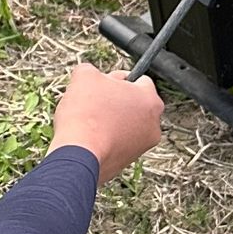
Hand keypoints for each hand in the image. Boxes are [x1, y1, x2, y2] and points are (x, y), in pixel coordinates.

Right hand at [49, 62, 161, 185]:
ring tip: (90, 122)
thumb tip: (93, 75)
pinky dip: (107, 139)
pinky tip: (91, 138)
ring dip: (112, 121)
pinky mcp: (128, 162)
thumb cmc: (85, 114)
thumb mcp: (84, 76)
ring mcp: (143, 146)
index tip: (102, 84)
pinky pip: (119, 143)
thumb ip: (92, 70)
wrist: (78, 156)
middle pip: (134, 104)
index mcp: (150, 100)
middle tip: (95, 103)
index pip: (140, 81)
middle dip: (116, 101)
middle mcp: (154, 124)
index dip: (118, 79)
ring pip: (127, 125)